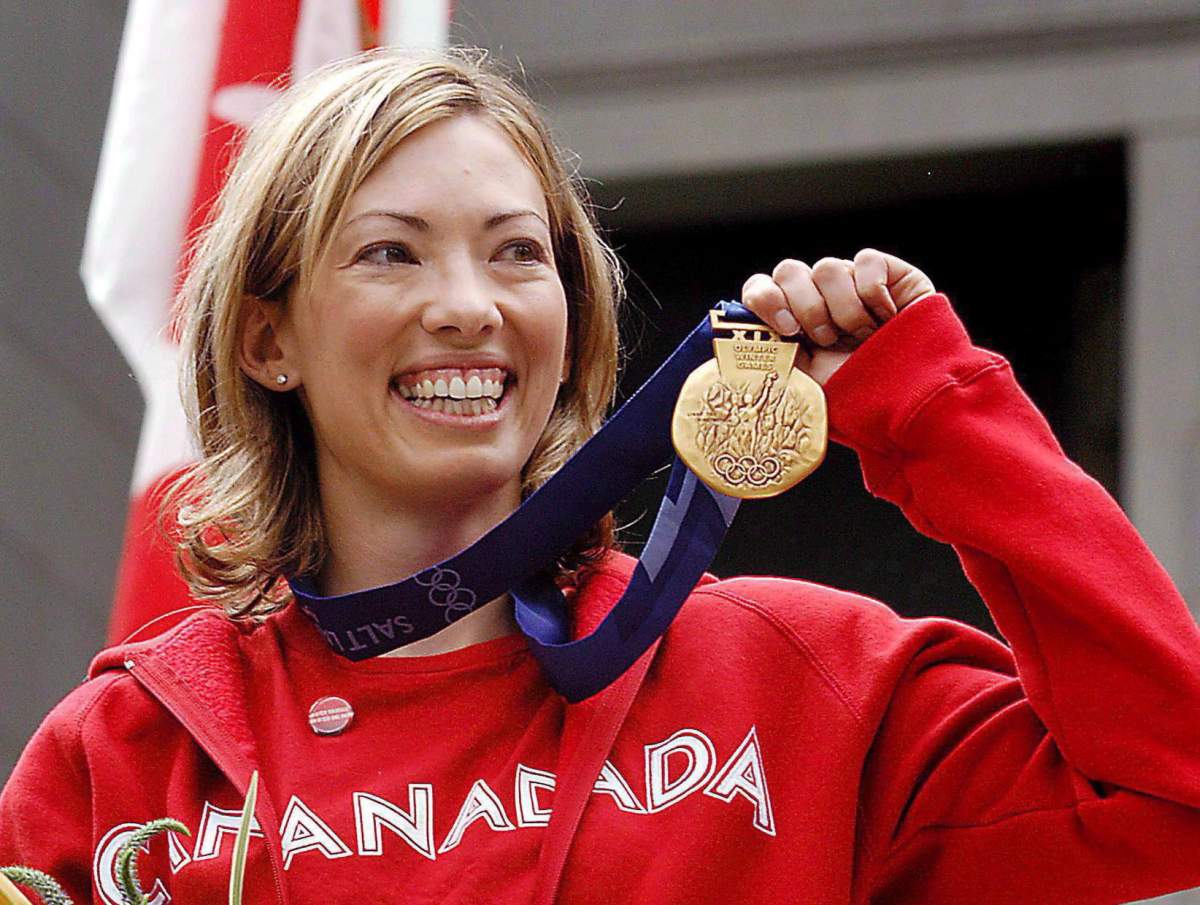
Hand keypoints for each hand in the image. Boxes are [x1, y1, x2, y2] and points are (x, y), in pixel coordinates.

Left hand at [741, 249, 934, 383]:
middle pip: (789, 270)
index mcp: (790, 319)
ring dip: (843, 310)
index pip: (760, 287)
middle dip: (806, 308)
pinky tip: (886, 319)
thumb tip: (732, 331)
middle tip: (826, 339)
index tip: (785, 329)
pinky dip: (875, 295)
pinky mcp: (886, 272)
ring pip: (828, 266)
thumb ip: (769, 353)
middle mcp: (817, 295)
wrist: (909, 402)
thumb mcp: (801, 381)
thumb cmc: (854, 395)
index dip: (765, 299)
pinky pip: (866, 262)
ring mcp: (850, 281)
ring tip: (861, 337)